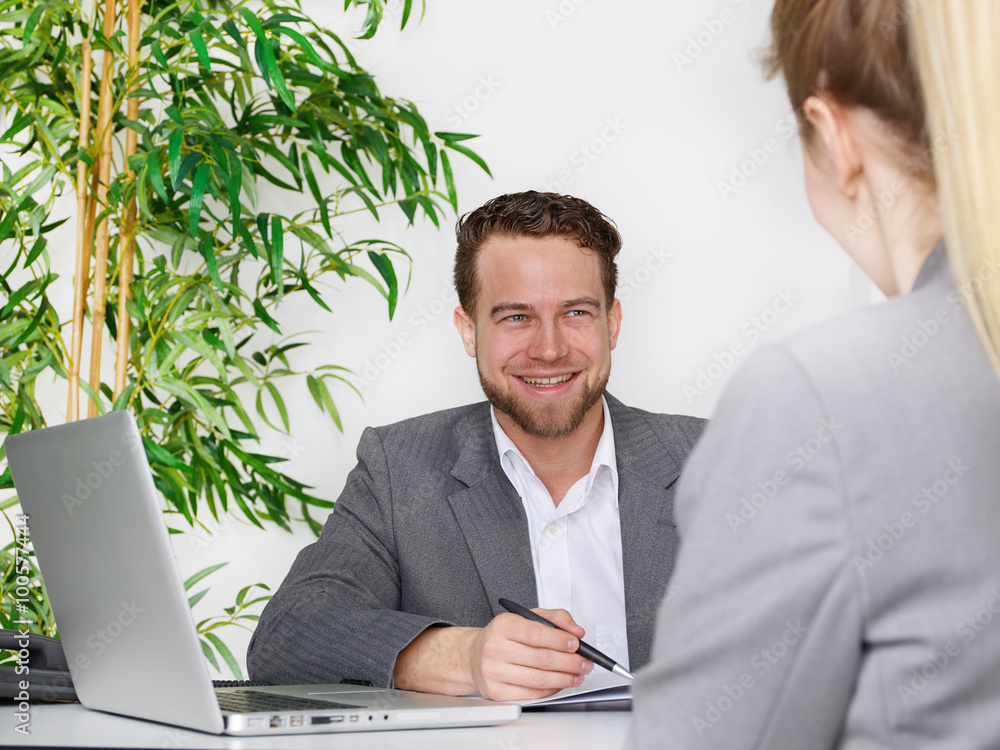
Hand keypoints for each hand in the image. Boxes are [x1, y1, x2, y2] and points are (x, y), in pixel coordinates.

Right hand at [468, 608, 593, 700]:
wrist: (474, 656)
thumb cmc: (503, 636)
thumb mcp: (525, 617)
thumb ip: (554, 618)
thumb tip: (576, 631)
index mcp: (502, 626)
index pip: (536, 633)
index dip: (559, 640)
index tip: (576, 644)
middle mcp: (495, 648)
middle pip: (540, 659)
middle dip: (569, 662)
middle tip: (584, 663)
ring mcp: (494, 672)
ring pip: (538, 679)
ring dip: (564, 679)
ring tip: (577, 675)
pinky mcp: (496, 692)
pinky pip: (531, 694)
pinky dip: (551, 690)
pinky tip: (560, 683)